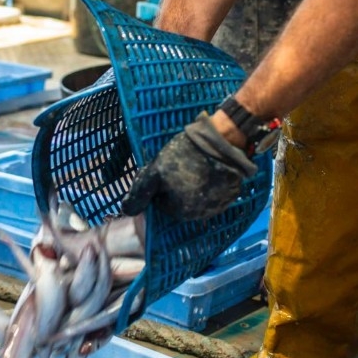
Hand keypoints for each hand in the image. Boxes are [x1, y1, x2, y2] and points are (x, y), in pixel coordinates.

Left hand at [120, 112, 256, 220]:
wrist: (221, 142)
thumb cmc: (183, 157)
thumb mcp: (154, 172)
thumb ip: (139, 194)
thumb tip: (125, 211)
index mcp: (180, 213)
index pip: (161, 203)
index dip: (160, 185)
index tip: (163, 170)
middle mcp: (200, 215)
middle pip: (180, 201)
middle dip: (176, 186)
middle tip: (180, 166)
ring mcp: (218, 206)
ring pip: (198, 197)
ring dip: (193, 184)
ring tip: (195, 164)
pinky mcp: (231, 194)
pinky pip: (215, 191)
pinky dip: (211, 181)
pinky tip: (209, 167)